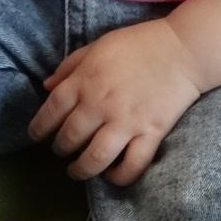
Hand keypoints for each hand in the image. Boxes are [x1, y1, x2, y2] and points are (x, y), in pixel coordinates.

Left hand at [29, 18, 201, 185]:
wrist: (184, 49)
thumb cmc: (139, 44)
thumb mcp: (98, 45)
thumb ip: (70, 66)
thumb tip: (46, 88)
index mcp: (84, 80)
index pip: (50, 111)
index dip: (39, 128)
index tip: (37, 136)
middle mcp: (100, 104)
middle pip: (69, 138)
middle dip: (59, 149)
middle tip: (61, 151)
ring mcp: (126, 122)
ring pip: (94, 158)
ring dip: (81, 170)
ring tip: (78, 171)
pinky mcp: (151, 133)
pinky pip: (131, 165)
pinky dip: (118, 176)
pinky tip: (111, 175)